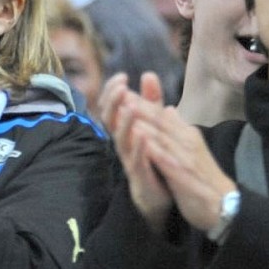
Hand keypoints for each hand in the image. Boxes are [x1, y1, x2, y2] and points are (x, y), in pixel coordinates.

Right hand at [99, 73, 172, 232]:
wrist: (160, 193)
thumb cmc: (153, 156)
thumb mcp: (154, 123)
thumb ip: (151, 102)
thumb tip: (148, 74)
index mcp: (125, 130)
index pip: (112, 106)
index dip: (113, 91)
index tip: (122, 76)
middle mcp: (122, 142)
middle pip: (109, 118)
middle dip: (113, 101)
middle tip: (121, 86)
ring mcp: (128, 158)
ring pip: (120, 138)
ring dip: (124, 122)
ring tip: (130, 106)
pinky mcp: (138, 174)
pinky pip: (135, 159)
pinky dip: (138, 147)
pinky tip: (143, 135)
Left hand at [127, 93, 236, 232]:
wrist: (224, 204)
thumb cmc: (203, 176)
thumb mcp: (189, 147)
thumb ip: (178, 128)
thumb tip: (168, 109)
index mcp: (186, 134)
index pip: (160, 114)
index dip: (141, 102)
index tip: (122, 90)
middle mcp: (186, 140)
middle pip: (159, 120)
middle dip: (138, 105)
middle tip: (118, 92)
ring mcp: (185, 156)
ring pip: (160, 135)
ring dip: (142, 121)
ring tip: (123, 108)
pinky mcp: (183, 173)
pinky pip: (164, 158)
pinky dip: (151, 147)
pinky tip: (137, 139)